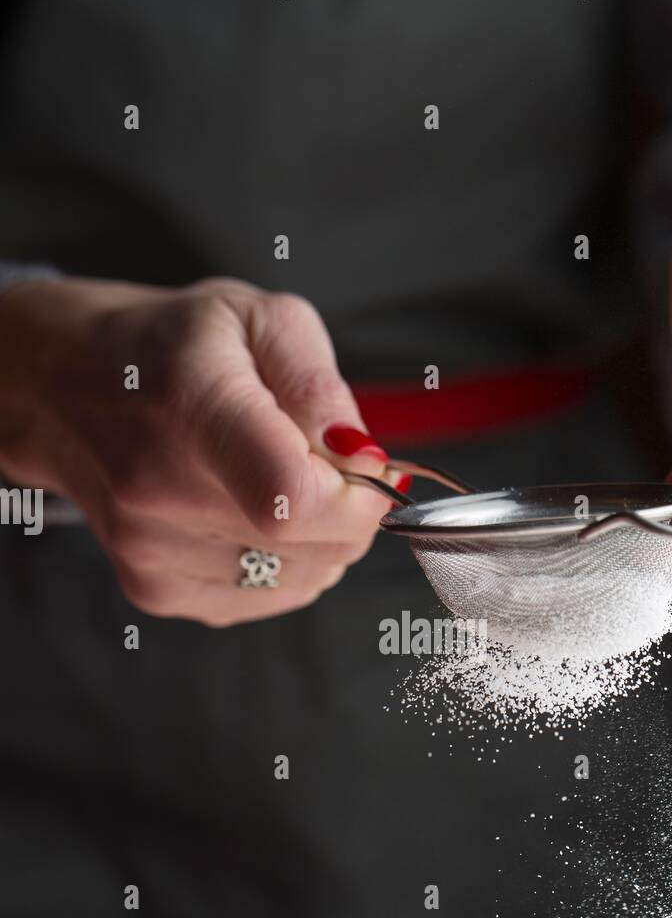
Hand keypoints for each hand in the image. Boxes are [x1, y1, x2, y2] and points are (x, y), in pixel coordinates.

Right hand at [0, 277, 399, 622]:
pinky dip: (283, 564)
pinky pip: (268, 598)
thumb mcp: (257, 319)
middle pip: (315, 548)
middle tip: (319, 463)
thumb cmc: (164, 347)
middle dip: (349, 512)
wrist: (60, 388)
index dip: (357, 498)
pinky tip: (246, 514)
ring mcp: (152, 550)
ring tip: (268, 480)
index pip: (294, 498)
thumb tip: (364, 460)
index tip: (363, 469)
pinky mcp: (154, 589)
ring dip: (316, 538)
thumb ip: (320, 387)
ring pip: (304, 580)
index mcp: (193, 409)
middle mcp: (162, 490)